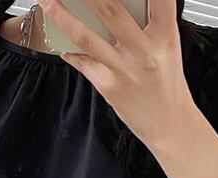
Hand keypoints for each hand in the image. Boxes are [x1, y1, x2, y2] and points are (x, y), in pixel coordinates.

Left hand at [38, 0, 196, 150]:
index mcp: (165, 35)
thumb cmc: (167, 84)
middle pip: (111, 9)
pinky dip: (68, 50)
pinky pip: (82, 63)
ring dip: (63, 17)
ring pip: (87, 37)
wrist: (169, 125)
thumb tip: (126, 4)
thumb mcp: (167, 47)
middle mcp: (144, 51)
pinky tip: (59, 42)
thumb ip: (151, 23)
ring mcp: (124, 70)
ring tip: (48, 3)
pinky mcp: (108, 87)